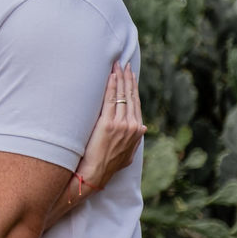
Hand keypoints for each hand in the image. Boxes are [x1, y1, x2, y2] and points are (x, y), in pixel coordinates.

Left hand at [77, 63, 145, 188]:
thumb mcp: (127, 154)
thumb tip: (141, 128)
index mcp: (137, 131)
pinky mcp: (109, 124)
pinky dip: (111, 86)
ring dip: (119, 78)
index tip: (131, 75)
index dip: (134, 88)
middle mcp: (132, 126)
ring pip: (122, 95)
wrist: (95, 174)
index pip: (136, 104)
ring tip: (117, 65)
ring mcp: (121, 124)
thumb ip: (133, 140)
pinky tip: (111, 76)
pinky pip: (111, 100)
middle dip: (128, 78)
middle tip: (125, 64)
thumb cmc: (106, 165)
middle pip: (131, 96)